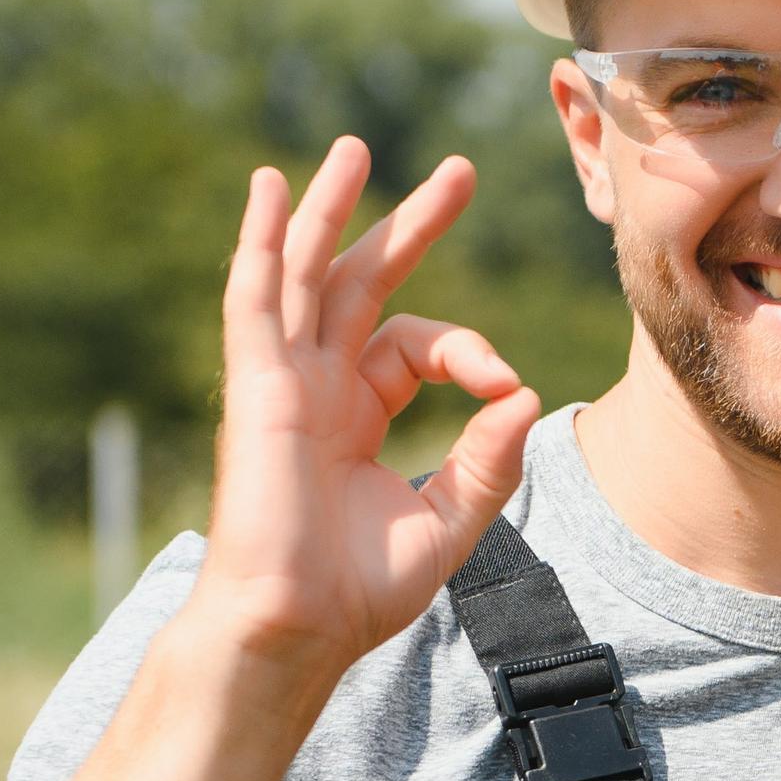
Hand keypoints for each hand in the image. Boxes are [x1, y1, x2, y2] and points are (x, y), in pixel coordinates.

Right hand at [189, 137, 540, 688]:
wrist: (296, 630)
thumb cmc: (357, 591)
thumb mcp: (450, 521)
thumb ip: (489, 458)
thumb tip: (524, 391)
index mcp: (358, 413)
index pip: (420, 345)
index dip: (471, 350)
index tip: (503, 382)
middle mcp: (318, 387)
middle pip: (366, 283)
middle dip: (411, 225)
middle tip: (459, 171)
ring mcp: (283, 382)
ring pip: (308, 274)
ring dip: (329, 209)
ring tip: (352, 149)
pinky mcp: (256, 388)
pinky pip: (256, 299)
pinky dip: (263, 241)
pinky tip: (272, 189)